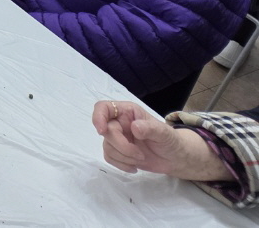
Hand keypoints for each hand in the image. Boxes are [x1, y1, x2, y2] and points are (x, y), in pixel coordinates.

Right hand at [92, 99, 228, 181]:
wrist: (176, 159)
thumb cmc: (171, 141)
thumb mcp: (164, 133)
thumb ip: (150, 128)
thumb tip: (134, 127)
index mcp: (128, 112)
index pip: (104, 107)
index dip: (98, 117)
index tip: (102, 131)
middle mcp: (119, 122)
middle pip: (106, 131)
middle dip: (121, 146)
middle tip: (139, 155)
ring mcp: (118, 137)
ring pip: (107, 146)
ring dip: (123, 157)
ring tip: (140, 159)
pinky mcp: (118, 152)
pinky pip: (109, 157)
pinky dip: (121, 164)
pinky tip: (134, 167)